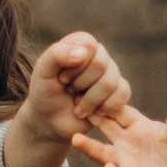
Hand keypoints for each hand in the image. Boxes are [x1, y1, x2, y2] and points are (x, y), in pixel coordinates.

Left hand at [3, 31, 132, 166]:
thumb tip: (82, 52)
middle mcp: (99, 55)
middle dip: (82, 86)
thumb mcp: (42, 74)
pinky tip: (91, 113)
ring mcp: (111, 75)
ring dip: (92, 101)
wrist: (48, 123)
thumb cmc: (42, 95)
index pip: (90, 47)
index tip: (60, 78)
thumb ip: (57, 54)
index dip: (73, 67)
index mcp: (82, 43)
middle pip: (104, 66)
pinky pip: (124, 97)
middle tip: (68, 93)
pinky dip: (106, 108)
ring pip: (115, 83)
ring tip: (78, 106)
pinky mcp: (118, 96)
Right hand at [76, 98, 166, 166]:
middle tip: (75, 105)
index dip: (105, 100)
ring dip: (88, 146)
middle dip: (90, 116)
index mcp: (136, 124)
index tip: (90, 89)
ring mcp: (123, 160)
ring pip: (101, 151)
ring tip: (76, 139)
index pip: (117, 109)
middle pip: (103, 126)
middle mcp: (124, 140)